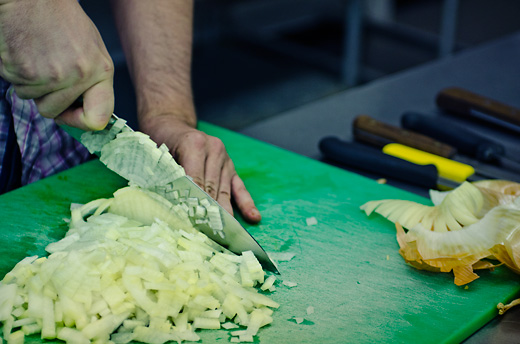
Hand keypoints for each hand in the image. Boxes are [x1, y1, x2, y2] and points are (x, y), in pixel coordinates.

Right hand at [0, 0, 113, 129]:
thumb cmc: (63, 21)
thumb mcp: (92, 50)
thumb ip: (93, 82)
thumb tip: (91, 117)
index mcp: (101, 71)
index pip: (98, 118)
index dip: (81, 122)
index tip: (72, 116)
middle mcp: (79, 76)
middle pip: (55, 112)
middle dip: (47, 98)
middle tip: (47, 73)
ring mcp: (51, 76)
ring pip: (33, 100)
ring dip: (31, 85)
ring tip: (38, 56)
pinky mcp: (25, 72)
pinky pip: (16, 86)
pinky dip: (16, 73)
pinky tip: (25, 51)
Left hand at [140, 114, 261, 223]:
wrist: (172, 125)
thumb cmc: (161, 143)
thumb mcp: (159, 156)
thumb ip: (169, 178)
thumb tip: (174, 207)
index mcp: (195, 144)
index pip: (196, 181)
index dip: (194, 204)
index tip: (194, 224)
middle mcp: (214, 150)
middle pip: (212, 188)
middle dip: (209, 213)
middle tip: (208, 236)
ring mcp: (225, 159)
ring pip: (224, 191)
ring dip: (223, 214)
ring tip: (224, 234)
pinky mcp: (231, 167)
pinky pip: (239, 187)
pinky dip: (246, 203)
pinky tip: (254, 217)